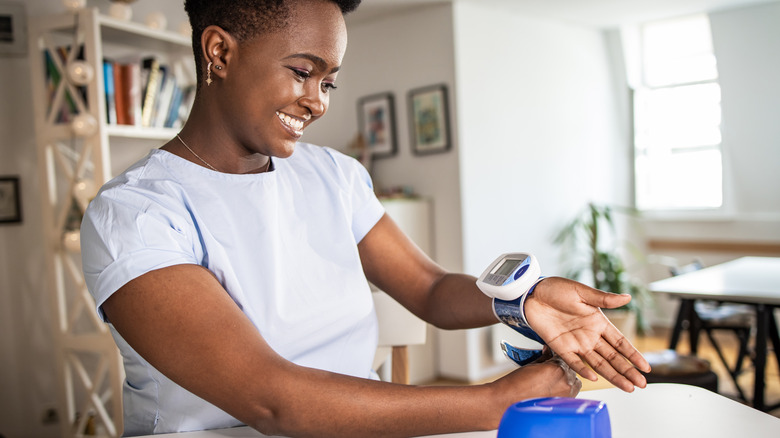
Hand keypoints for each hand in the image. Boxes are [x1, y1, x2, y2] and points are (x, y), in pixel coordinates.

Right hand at [491, 352, 581, 405]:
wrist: (508, 401)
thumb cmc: (516, 385)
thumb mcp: (532, 365)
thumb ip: (544, 358)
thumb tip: (549, 353)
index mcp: (557, 368)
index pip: (564, 357)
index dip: (557, 357)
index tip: (552, 357)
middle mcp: (565, 381)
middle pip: (570, 369)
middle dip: (561, 368)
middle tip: (550, 370)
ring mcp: (566, 394)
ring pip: (572, 382)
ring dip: (564, 380)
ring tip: (550, 382)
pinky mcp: (563, 404)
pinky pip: (569, 394)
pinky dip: (563, 391)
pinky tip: (551, 390)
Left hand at [524, 277, 650, 391]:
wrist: (532, 294)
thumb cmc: (557, 289)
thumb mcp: (582, 292)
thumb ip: (604, 299)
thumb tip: (627, 298)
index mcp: (598, 322)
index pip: (620, 342)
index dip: (633, 355)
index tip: (646, 367)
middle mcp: (590, 336)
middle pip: (613, 357)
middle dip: (627, 371)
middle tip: (641, 384)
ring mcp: (576, 343)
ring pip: (598, 363)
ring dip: (612, 375)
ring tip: (627, 387)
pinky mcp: (560, 347)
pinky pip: (574, 362)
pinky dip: (583, 370)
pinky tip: (595, 379)